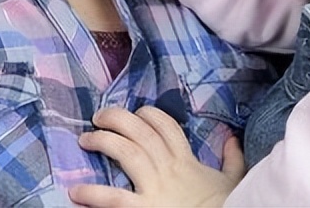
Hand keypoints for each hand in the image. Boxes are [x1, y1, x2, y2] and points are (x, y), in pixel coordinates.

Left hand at [69, 106, 243, 207]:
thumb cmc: (224, 205)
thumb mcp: (232, 180)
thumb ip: (232, 158)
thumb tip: (232, 138)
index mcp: (186, 160)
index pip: (166, 126)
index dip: (149, 114)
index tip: (137, 112)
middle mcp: (169, 169)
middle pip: (141, 132)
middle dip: (118, 119)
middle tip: (99, 116)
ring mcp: (156, 188)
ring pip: (128, 153)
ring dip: (104, 142)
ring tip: (85, 140)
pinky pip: (116, 198)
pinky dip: (95, 194)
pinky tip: (78, 190)